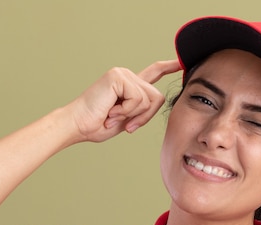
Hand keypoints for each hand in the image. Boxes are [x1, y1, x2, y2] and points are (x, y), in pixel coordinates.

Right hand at [66, 59, 180, 142]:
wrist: (79, 125)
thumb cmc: (98, 125)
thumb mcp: (128, 119)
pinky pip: (138, 99)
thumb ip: (142, 111)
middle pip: (157, 97)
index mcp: (129, 85)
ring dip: (134, 115)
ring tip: (113, 117)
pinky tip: (111, 111)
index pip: (153, 73)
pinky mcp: (119, 77)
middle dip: (145, 116)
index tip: (181, 62)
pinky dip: (126, 111)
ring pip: (149, 99)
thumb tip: (158, 100)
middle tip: (126, 125)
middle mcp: (127, 76)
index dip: (168, 67)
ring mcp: (123, 74)